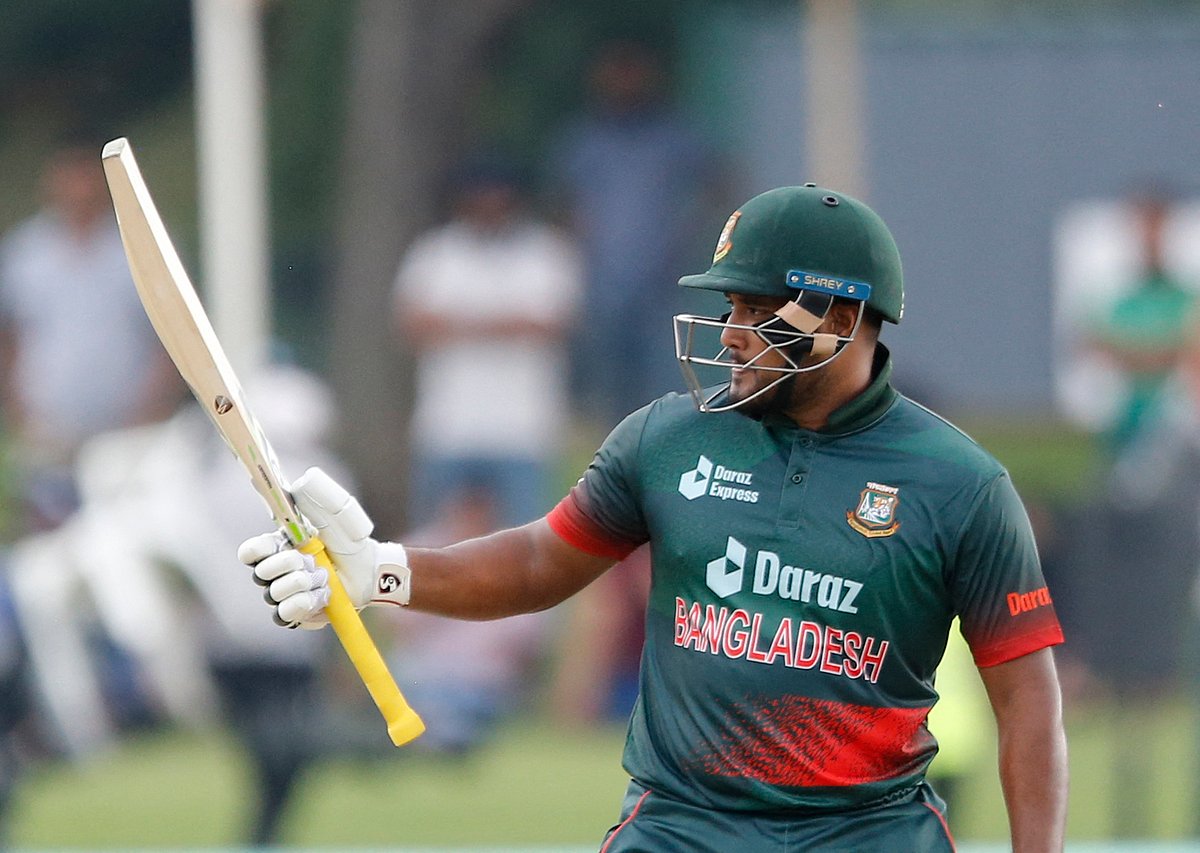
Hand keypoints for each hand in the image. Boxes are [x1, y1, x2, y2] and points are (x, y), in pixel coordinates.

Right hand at [237, 467, 411, 628]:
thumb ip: (319, 494)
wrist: (370, 571)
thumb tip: (299, 483)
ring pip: (274, 594)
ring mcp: (284, 593)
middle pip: (261, 573)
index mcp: (278, 546)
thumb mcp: (337, 512)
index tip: (278, 544)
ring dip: (303, 584)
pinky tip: (322, 595)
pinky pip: (284, 615)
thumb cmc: (350, 540)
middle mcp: (276, 571)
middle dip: (289, 566)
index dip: (257, 550)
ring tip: (325, 578)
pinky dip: (304, 603)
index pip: (249, 551)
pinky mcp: (295, 614)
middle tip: (313, 560)